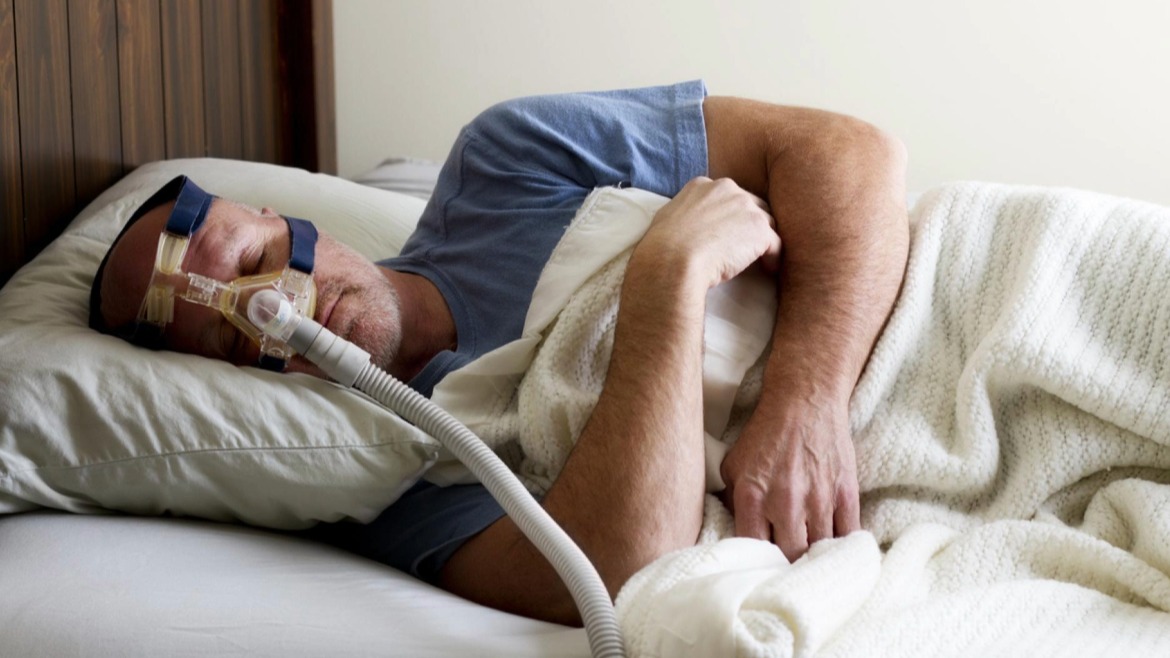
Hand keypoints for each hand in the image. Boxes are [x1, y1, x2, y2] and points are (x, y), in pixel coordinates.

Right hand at [635, 177, 780, 287]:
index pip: (727, 196)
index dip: (731, 214)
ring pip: (767, 223)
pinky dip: (774, 258)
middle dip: (750, 224)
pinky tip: (769, 269)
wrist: (673, 260)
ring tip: (761, 259)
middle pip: (751, 205)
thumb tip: (685, 224)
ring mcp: (746, 208)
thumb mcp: (667, 218)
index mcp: (703, 186)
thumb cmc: (663, 246)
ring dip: (763, 240)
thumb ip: (684, 214)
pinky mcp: (760, 230)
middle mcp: (728, 189)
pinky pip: (776, 244)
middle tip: (747, 245)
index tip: (729, 229)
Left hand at [720, 395, 859, 560]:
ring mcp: (818, 499)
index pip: (752, 549)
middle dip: (787, 566)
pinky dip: (843, 548)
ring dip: (815, 559)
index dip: (756, 564)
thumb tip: (735, 532)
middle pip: (788, 556)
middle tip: (787, 569)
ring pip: (819, 550)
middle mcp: (785, 502)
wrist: (804, 401)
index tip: (759, 568)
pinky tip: (835, 553)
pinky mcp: (845, 493)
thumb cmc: (766, 434)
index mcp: (752, 496)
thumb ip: (732, 501)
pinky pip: (848, 535)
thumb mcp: (733, 464)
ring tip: (810, 564)